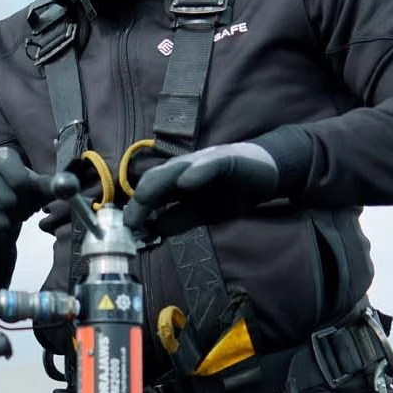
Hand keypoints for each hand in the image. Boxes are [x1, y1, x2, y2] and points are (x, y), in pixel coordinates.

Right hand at [0, 145, 48, 237]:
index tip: (25, 191)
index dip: (17, 178)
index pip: (5, 158)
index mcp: (1, 158)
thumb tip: (70, 186)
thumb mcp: (37, 191)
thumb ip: (54, 187)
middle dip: (8, 203)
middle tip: (13, 209)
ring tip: (4, 222)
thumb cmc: (16, 198)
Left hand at [122, 142, 279, 236]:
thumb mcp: (201, 214)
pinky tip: (186, 183)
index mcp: (175, 183)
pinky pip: (208, 164)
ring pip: (175, 168)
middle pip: (155, 179)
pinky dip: (196, 172)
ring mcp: (203, 161)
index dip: (136, 212)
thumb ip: (178, 221)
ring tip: (144, 196)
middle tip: (129, 223)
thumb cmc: (230, 192)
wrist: (266, 174)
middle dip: (140, 200)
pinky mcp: (225, 158)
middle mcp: (184, 169)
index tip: (126, 234)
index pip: (149, 195)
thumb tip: (150, 233)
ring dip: (158, 183)